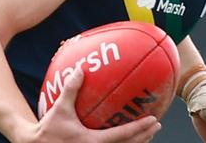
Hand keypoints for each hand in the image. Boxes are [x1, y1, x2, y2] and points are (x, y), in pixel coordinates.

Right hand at [31, 68, 161, 142]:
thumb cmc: (48, 129)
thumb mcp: (59, 108)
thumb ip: (70, 89)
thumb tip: (80, 70)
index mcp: (92, 142)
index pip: (122, 136)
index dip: (139, 128)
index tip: (153, 120)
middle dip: (145, 136)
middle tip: (156, 124)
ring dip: (137, 141)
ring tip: (148, 132)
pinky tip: (130, 137)